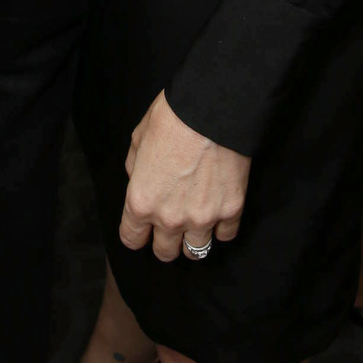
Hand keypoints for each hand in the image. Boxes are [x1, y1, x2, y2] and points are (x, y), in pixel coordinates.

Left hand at [118, 92, 249, 262]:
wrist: (212, 109)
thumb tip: (140, 180)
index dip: (136, 234)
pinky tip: (218, 212)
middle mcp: (170, 218)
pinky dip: (221, 228)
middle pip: (165, 253)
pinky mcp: (230, 211)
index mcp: (141, 201)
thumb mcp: (138, 139)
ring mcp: (202, 218)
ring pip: (196, 252)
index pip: (132, 239)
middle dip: (165, 242)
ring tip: (196, 224)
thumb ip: (135, 168)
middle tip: (171, 226)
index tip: (142, 229)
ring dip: (193, 240)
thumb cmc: (171, 118)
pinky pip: (225, 236)